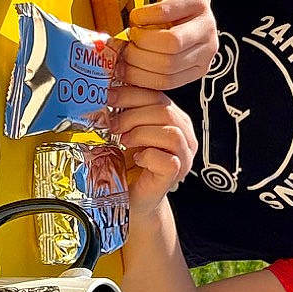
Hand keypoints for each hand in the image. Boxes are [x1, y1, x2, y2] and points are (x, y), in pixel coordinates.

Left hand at [110, 83, 195, 206]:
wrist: (131, 197)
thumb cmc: (129, 165)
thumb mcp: (126, 132)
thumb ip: (125, 114)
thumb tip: (108, 95)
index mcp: (174, 119)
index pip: (158, 95)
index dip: (132, 93)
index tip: (110, 97)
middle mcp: (184, 136)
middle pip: (165, 111)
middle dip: (132, 115)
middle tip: (113, 125)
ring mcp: (183, 156)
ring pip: (171, 133)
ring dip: (141, 133)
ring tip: (124, 141)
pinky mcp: (176, 175)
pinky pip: (168, 160)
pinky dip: (148, 156)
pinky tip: (137, 159)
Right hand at [120, 0, 217, 89]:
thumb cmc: (172, 19)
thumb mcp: (164, 48)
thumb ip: (149, 62)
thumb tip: (118, 73)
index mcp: (200, 66)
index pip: (167, 81)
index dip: (139, 76)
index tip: (119, 69)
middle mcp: (208, 48)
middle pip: (168, 64)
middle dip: (137, 58)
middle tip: (123, 49)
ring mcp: (205, 24)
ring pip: (170, 43)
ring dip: (142, 39)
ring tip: (133, 32)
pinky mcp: (194, 0)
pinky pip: (165, 13)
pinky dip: (144, 16)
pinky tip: (137, 16)